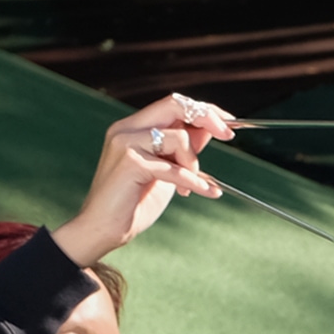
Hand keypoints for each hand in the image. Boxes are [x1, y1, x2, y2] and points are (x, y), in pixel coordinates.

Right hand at [57, 94, 238, 261]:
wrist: (104, 229)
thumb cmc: (134, 203)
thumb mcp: (166, 170)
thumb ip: (182, 149)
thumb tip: (210, 129)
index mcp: (134, 127)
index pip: (173, 104)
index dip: (204, 110)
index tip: (228, 124)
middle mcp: (126, 128)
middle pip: (174, 105)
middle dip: (208, 117)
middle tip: (229, 136)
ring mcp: (125, 143)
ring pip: (178, 138)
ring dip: (194, 164)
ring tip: (191, 186)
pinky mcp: (130, 163)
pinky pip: (175, 169)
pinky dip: (196, 182)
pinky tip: (208, 192)